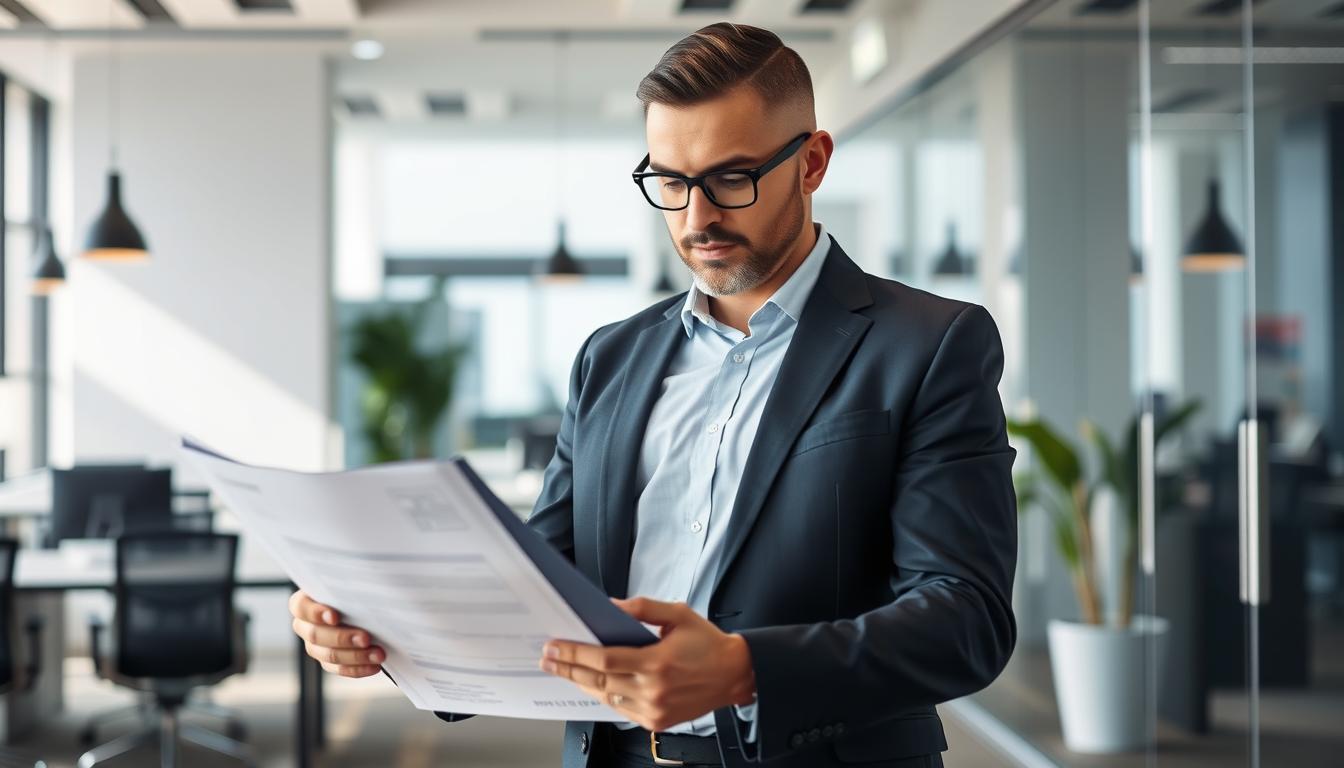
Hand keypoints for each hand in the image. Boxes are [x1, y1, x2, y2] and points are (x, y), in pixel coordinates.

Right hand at [289, 590, 385, 677]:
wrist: (369, 605)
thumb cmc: (358, 586)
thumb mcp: (354, 579)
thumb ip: (353, 581)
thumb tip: (367, 585)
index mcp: (305, 601)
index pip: (301, 607)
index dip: (315, 613)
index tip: (335, 616)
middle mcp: (305, 625)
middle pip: (315, 635)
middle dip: (342, 638)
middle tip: (366, 637)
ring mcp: (316, 645)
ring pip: (328, 655)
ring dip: (355, 656)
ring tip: (378, 654)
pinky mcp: (329, 661)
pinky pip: (339, 669)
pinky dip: (358, 669)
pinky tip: (374, 666)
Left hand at [538, 597, 755, 731]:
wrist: (735, 675)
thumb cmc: (708, 644)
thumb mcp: (678, 615)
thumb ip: (642, 608)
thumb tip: (611, 606)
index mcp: (656, 663)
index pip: (604, 659)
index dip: (575, 653)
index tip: (554, 646)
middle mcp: (653, 690)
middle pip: (597, 680)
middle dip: (568, 667)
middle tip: (547, 658)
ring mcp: (653, 710)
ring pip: (605, 697)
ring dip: (580, 682)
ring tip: (562, 668)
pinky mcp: (656, 721)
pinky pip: (619, 709)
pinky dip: (603, 695)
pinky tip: (590, 683)